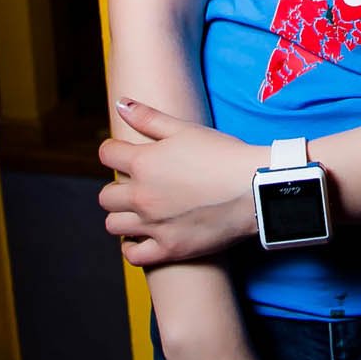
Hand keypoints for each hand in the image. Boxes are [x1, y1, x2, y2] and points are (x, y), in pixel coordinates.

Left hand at [99, 100, 261, 265]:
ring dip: (122, 216)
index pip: (107, 154)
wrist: (254, 188)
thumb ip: (149, 117)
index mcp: (144, 163)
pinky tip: (142, 237)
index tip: (125, 154)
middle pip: (105, 195)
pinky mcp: (169, 248)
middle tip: (138, 185)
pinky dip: (132, 247)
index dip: (114, 151)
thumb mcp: (186, 129)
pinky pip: (133, 255)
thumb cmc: (224, 155)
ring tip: (139, 211)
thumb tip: (121, 103)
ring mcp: (153, 225)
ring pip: (113, 224)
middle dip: (117, 187)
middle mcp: (142, 195)